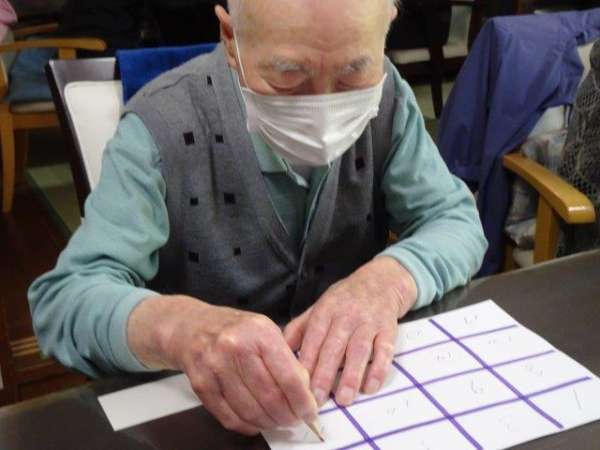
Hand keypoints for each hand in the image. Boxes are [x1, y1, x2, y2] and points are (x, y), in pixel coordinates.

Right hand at [128, 296, 317, 434]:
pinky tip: (256, 422)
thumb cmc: (234, 329)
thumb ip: (286, 358)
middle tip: (295, 419)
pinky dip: (247, 426)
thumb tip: (306, 390)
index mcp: (259, 331)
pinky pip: (229, 417)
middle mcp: (236, 347)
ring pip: (251, 411)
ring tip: (277, 421)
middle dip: (288, 416)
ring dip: (269, 423)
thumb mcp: (265, 330)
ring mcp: (216, 367)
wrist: (192, 327)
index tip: (310, 411)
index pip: (288, 376)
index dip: (302, 400)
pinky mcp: (201, 385)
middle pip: (270, 397)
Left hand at [284, 256, 416, 406]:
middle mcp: (346, 315)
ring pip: (358, 350)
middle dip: (324, 375)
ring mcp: (368, 322)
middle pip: (333, 347)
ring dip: (351, 376)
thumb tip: (279, 350)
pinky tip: (370, 387)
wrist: (381, 281)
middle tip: (317, 400)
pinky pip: (384, 351)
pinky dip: (378, 370)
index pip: (312, 338)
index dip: (305, 362)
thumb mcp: (319, 306)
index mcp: (325, 310)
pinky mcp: (388, 329)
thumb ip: (300, 327)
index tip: (297, 385)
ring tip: (344, 399)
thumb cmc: (345, 299)